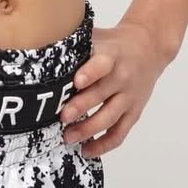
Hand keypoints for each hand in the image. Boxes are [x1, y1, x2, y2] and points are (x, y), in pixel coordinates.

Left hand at [60, 19, 171, 156]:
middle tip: (61, 117)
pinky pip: (120, 133)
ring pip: (110, 118)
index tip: (75, 82)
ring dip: (88, 130)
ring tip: (68, 137)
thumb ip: (75, 44)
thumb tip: (39, 44)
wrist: (149, 47)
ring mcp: (129, 97)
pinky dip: (104, 145)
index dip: (90, 73)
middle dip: (80, 107)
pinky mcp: (134, 112)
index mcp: (112, 56)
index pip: (102, 64)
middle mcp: (122, 77)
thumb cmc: (113, 44)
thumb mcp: (97, 37)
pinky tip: (86, 150)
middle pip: (102, 94)